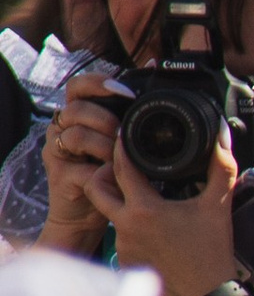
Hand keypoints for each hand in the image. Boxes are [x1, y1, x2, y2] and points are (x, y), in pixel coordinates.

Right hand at [36, 68, 123, 251]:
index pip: (78, 85)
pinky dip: (102, 173)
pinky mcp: (59, 175)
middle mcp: (61, 128)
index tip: (126, 92)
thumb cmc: (108, 175)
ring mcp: (57, 151)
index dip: (98, 83)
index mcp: (76, 115)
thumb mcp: (122, 143)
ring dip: (104, 145)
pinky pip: (80, 168)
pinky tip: (114, 178)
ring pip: (75, 135)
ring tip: (119, 157)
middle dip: (104, 118)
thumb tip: (154, 79)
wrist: (87, 215)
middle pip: (76, 108)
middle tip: (122, 132)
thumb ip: (129, 118)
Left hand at [79, 112, 243, 295]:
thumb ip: (220, 166)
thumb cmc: (212, 253)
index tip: (125, 136)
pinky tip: (150, 227)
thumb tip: (220, 135)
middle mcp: (125, 225)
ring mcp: (122, 245)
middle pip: (95, 187)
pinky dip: (130, 226)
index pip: (120, 167)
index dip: (121, 147)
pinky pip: (119, 235)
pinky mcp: (124, 260)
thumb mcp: (218, 205)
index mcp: (144, 208)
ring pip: (108, 212)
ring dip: (120, 201)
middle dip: (103, 172)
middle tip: (121, 168)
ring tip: (142, 197)